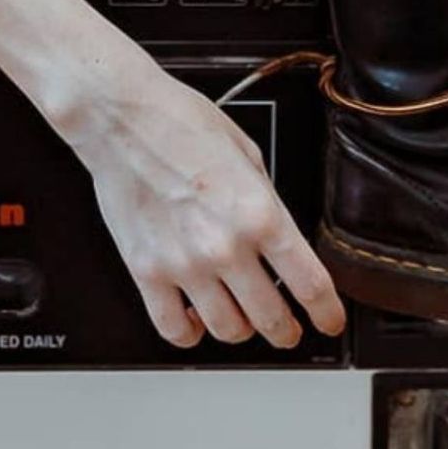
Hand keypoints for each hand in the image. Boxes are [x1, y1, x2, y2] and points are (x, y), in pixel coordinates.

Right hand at [68, 58, 346, 350]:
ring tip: (240, 318)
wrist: (120, 116)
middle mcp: (225, 246)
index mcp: (259, 213)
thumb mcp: (247, 153)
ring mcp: (183, 263)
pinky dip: (189, 332)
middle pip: (273, 320)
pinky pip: (173, 328)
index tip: (328, 320)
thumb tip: (278, 238)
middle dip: (288, 331)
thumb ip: (266, 202)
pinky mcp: (146, 270)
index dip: (327, 314)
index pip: (310, 286)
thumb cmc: (179, 121)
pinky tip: (193, 317)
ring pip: (228, 330)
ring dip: (241, 330)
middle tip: (288, 329)